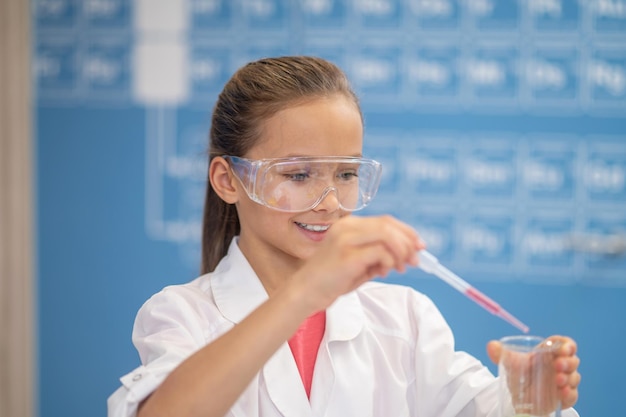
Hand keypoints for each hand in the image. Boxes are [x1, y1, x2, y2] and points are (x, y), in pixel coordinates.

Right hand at [292, 215, 423, 310]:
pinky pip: (380, 252)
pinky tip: (383, 272)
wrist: (304, 292)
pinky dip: (389, 262)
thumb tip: (407, 253)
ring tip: (402, 267)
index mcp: (349, 225)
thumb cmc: (330, 280)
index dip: (406, 232)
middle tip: (416, 259)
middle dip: (408, 242)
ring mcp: (345, 239)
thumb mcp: (358, 263)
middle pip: (388, 225)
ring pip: (386, 235)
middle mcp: (347, 227)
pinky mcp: (347, 256)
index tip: (419, 245)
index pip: (385, 221)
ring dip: (401, 252)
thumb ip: (378, 255)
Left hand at [487, 335, 579, 409]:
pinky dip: (569, 394)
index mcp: (549, 353)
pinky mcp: (565, 397)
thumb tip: (491, 345)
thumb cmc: (519, 375)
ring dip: (569, 378)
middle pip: (572, 360)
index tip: (564, 349)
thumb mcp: (510, 363)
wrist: (519, 398)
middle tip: (558, 366)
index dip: (567, 345)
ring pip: (574, 377)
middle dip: (568, 362)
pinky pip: (573, 395)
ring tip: (558, 380)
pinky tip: (562, 393)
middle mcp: (559, 366)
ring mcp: (564, 381)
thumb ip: (501, 353)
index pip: (564, 344)